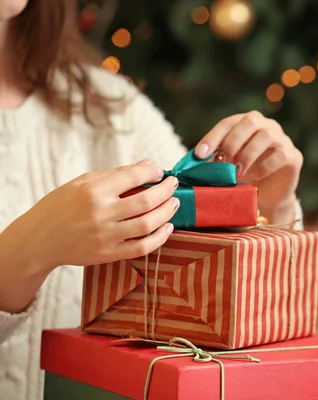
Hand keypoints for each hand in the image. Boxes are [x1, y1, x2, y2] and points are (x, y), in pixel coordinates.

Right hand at [12, 159, 179, 271]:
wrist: (39, 240)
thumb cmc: (61, 206)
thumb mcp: (82, 182)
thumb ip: (117, 173)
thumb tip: (149, 164)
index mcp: (92, 191)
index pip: (133, 177)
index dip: (152, 172)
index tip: (159, 172)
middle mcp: (100, 213)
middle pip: (146, 201)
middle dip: (166, 191)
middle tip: (174, 185)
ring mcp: (105, 236)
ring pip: (148, 224)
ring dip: (167, 212)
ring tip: (174, 203)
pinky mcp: (108, 255)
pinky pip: (142, 248)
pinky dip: (160, 238)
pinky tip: (168, 227)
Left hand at [194, 111, 302, 223]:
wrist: (268, 197)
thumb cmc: (245, 178)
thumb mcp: (227, 167)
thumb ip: (213, 160)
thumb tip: (189, 162)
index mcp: (248, 124)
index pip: (229, 123)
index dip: (213, 137)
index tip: (199, 154)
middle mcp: (267, 126)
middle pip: (250, 121)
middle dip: (232, 142)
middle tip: (222, 162)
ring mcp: (283, 139)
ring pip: (266, 135)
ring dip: (247, 154)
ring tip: (237, 172)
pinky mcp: (294, 156)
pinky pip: (280, 155)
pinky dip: (264, 166)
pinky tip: (254, 177)